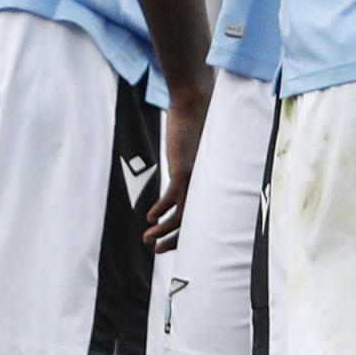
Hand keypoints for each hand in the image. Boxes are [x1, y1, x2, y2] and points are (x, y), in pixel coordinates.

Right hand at [146, 84, 209, 253]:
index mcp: (206, 184)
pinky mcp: (185, 169)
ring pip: (183, 215)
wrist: (196, 104)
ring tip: (149, 240)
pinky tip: (150, 218)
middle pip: (192, 222)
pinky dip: (161, 210)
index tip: (167, 243)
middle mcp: (204, 186)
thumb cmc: (195, 124)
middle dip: (173, 240)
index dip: (183, 233)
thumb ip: (190, 161)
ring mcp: (195, 179)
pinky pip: (173, 197)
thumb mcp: (192, 149)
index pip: (198, 217)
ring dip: (165, 231)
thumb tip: (184, 169)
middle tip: (157, 250)